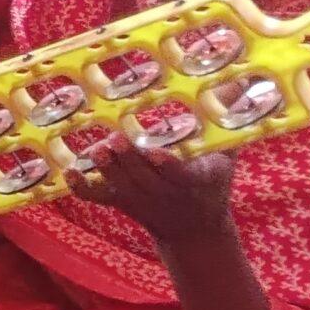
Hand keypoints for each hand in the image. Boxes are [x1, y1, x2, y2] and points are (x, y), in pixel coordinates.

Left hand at [82, 132, 238, 249]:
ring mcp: (141, 200)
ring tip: (96, 148)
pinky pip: (99, 198)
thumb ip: (228, 117)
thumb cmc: (212, 183)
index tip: (155, 152)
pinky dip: (82, 188)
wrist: (196, 229)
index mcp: (196, 180)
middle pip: (145, 179)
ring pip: (122, 186)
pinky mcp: (122, 203)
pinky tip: (70, 172)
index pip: (180, 175)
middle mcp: (167, 193)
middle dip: (128, 161)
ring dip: (108, 168)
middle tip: (115, 138)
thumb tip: (239, 79)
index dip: (166, 166)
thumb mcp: (226, 153)